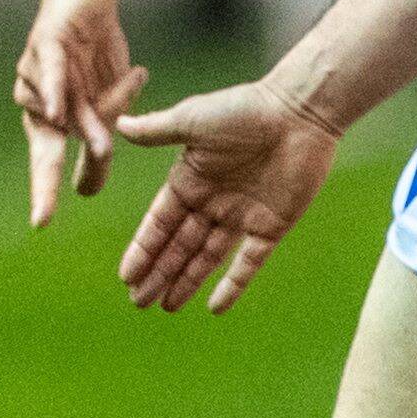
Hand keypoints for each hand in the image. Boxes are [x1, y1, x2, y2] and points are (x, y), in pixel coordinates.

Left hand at [15, 0, 146, 229]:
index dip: (46, 190)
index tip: (43, 224)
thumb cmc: (95, 49)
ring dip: (91, 123)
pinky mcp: (49, 44)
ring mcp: (38, 73)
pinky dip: (54, 90)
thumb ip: (99, 135)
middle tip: (44, 217)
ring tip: (108, 140)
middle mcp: (37, 100)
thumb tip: (92, 183)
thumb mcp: (107, 100)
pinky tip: (58, 110)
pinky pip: (53, 71)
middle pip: (47, 145)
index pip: (48, 159)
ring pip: (73, 107)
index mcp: (50, 117)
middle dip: (44, 181)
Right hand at [107, 78, 347, 311]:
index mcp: (190, 180)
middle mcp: (213, 201)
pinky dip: (234, 283)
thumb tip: (117, 126)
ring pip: (208, 256)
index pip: (160, 223)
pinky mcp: (273, 223)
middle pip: (180, 245)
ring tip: (166, 306)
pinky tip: (215, 307)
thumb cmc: (245, 110)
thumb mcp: (192, 120)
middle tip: (139, 302)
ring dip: (187, 280)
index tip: (126, 276)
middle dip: (159, 272)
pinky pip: (250, 260)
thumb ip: (156, 130)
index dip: (144, 249)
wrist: (300, 111)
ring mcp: (243, 214)